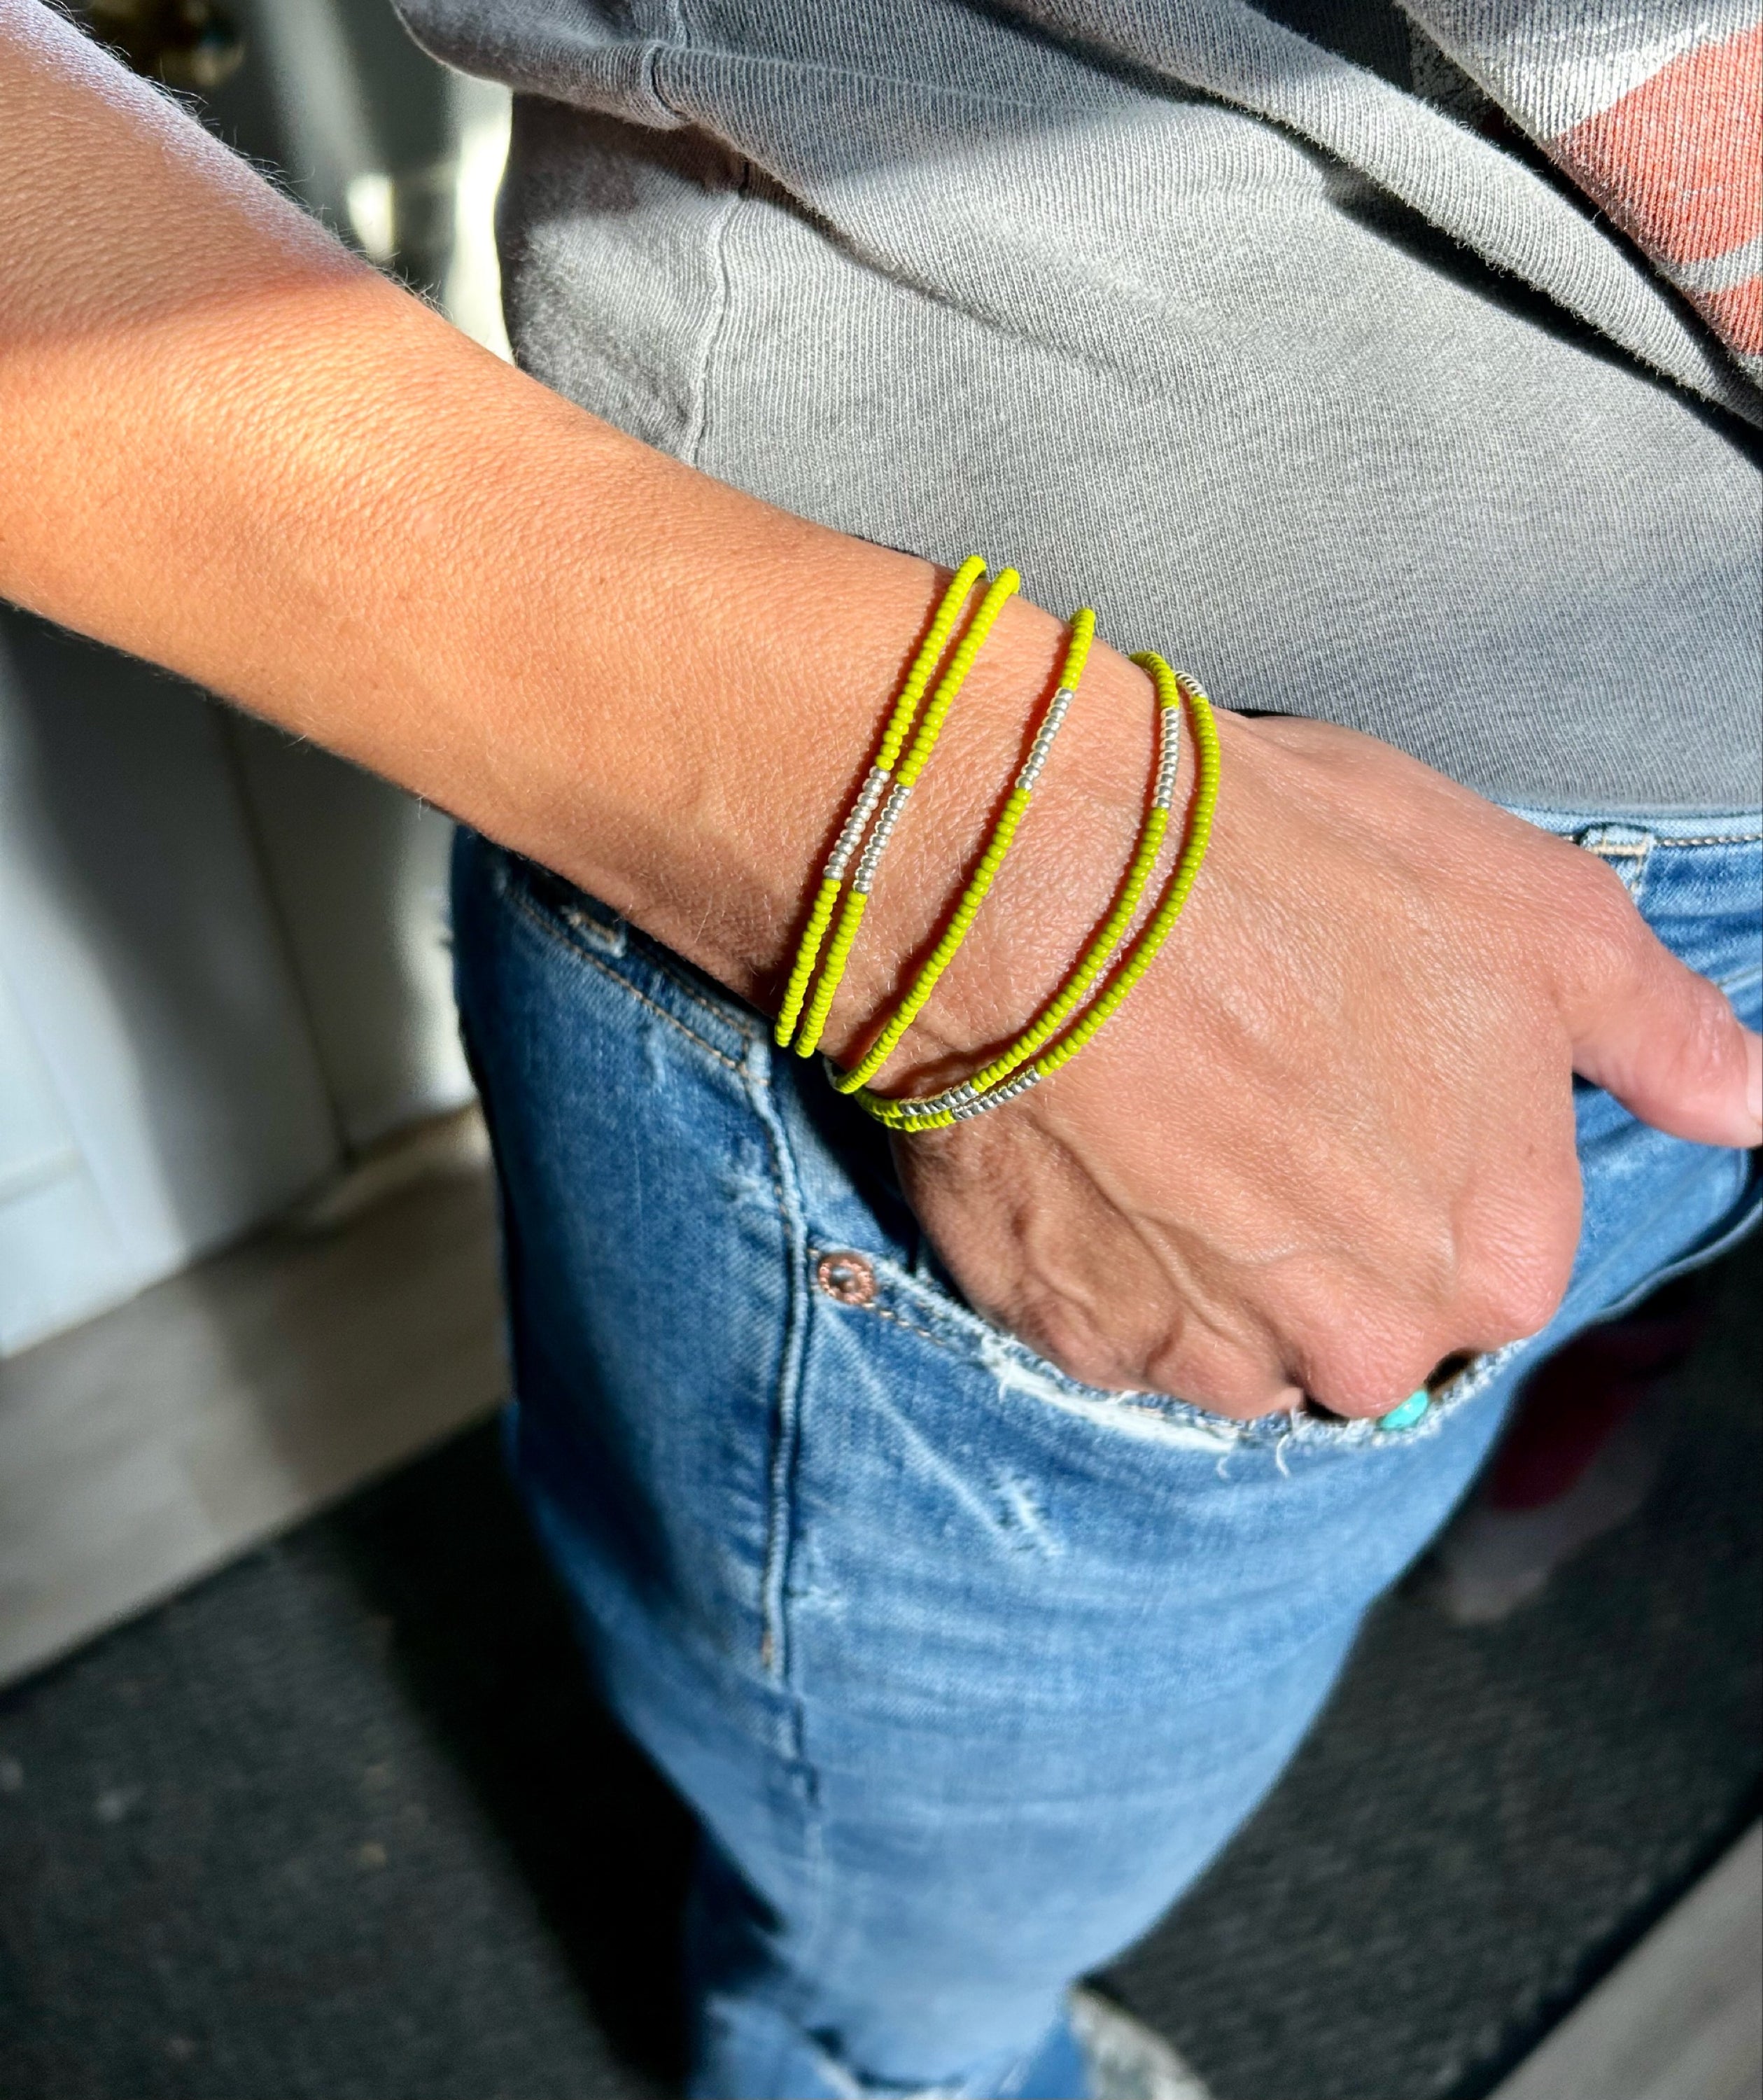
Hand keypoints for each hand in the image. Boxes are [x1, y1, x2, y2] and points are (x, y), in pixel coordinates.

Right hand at [878, 702, 1760, 1420]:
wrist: (1043, 877)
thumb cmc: (1292, 873)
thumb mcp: (1533, 914)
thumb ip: (1659, 1033)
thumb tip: (1753, 1104)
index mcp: (1496, 1259)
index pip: (1484, 1258)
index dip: (1420, 1157)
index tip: (1355, 1075)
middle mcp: (1363, 1342)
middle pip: (1360, 1316)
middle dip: (1319, 1229)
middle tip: (1252, 1088)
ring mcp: (1204, 1352)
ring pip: (1231, 1335)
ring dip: (1205, 1252)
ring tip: (1158, 1110)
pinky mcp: (1068, 1335)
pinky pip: (1108, 1322)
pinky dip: (1104, 1254)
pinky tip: (1091, 1143)